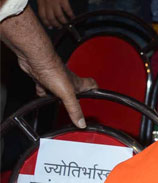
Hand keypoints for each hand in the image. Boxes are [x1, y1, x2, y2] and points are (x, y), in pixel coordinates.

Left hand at [7, 7, 94, 127]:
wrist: (36, 60)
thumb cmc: (53, 71)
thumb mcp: (67, 94)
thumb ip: (74, 109)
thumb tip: (81, 123)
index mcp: (77, 83)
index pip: (92, 85)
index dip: (95, 89)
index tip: (97, 95)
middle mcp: (68, 80)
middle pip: (76, 88)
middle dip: (75, 96)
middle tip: (74, 105)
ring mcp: (55, 78)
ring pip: (60, 88)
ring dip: (58, 95)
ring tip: (57, 103)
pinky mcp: (43, 77)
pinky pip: (45, 86)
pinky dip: (44, 91)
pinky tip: (42, 94)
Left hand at [36, 0, 73, 28]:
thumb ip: (45, 0)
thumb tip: (50, 8)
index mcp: (40, 0)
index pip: (42, 15)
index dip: (46, 22)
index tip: (50, 26)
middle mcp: (46, 2)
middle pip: (50, 18)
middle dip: (55, 24)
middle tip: (60, 27)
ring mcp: (54, 1)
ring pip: (58, 16)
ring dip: (63, 22)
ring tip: (67, 24)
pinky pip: (67, 10)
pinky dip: (71, 15)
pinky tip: (73, 17)